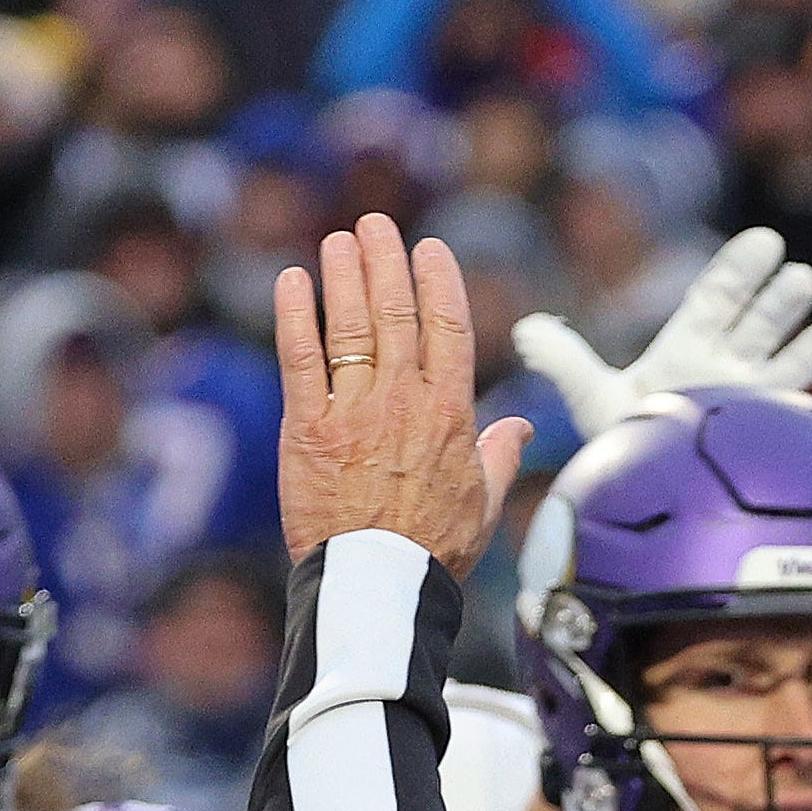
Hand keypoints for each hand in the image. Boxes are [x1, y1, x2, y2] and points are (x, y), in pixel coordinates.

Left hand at [277, 214, 533, 565]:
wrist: (379, 585)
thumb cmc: (434, 551)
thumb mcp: (482, 503)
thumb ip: (499, 456)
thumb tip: (519, 428)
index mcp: (451, 414)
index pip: (447, 327)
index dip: (438, 280)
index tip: (428, 250)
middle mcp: (404, 402)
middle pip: (395, 312)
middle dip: (385, 261)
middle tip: (375, 226)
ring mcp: (353, 411)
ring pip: (350, 325)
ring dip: (344, 275)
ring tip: (338, 241)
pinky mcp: (308, 428)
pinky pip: (300, 358)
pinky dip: (295, 315)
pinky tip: (293, 282)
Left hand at [510, 223, 811, 429]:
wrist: (645, 497)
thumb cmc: (623, 443)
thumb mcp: (592, 398)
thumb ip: (564, 362)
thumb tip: (524, 330)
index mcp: (689, 349)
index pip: (718, 299)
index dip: (741, 271)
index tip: (766, 242)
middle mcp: (727, 370)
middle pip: (759, 323)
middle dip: (780, 300)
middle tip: (798, 274)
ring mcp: (752, 404)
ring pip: (790, 364)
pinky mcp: (766, 441)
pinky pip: (796, 422)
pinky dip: (810, 416)